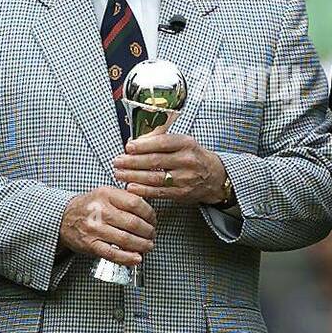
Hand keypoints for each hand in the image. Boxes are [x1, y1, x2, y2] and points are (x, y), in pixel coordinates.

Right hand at [60, 187, 156, 266]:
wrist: (62, 217)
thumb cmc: (89, 206)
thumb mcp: (104, 194)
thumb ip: (124, 198)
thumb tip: (148, 212)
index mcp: (106, 194)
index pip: (136, 203)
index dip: (150, 214)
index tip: (153, 220)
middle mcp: (100, 211)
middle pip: (133, 223)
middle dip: (148, 231)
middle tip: (152, 234)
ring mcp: (95, 229)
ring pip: (126, 239)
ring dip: (142, 245)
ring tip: (148, 246)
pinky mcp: (90, 245)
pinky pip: (112, 253)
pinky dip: (127, 258)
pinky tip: (137, 258)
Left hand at [113, 133, 227, 203]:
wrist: (214, 177)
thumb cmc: (192, 156)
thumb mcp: (182, 142)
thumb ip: (160, 138)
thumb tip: (135, 141)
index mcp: (186, 143)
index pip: (162, 143)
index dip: (143, 145)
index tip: (128, 147)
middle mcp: (187, 160)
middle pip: (155, 161)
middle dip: (132, 162)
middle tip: (117, 161)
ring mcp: (185, 178)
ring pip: (155, 178)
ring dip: (133, 176)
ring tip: (119, 173)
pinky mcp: (182, 193)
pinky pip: (159, 192)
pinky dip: (143, 190)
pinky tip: (131, 187)